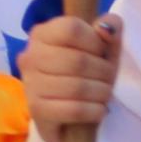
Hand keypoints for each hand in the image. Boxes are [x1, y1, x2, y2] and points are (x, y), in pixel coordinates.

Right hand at [20, 13, 121, 140]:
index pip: (72, 28)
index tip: (101, 53)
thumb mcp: (102, 45)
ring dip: (102, 92)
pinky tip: (98, 109)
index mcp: (43, 33)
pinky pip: (74, 110)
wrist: (67, 114)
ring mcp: (31, 84)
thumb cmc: (86, 72)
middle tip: (108, 78)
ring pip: (78, 88)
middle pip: (78, 61)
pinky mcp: (37, 111)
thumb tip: (106, 28)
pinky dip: (94, 110)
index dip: (96, 42)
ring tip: (104, 93)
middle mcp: (31, 57)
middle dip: (104, 72)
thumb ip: (110, 27)